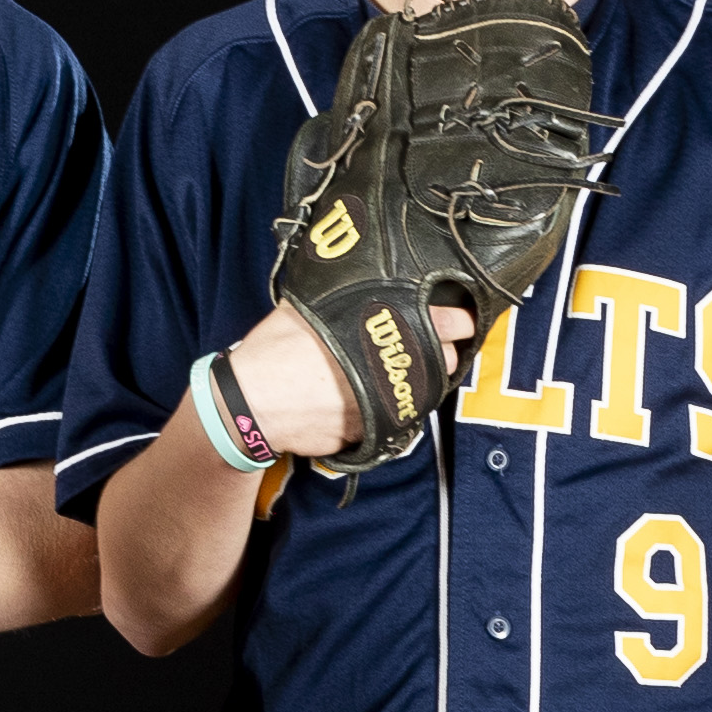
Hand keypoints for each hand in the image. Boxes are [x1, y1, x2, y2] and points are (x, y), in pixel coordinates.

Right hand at [218, 299, 478, 462]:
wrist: (250, 405)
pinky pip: (395, 416)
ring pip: (423, 392)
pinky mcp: (371, 431)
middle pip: (442, 359)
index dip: (459, 320)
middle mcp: (389, 367)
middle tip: (433, 345)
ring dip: (420, 380)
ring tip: (402, 370)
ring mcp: (384, 402)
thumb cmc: (273, 352)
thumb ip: (345, 297)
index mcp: (380, 329)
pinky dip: (390, 405)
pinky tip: (375, 395)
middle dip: (441, 352)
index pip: (445, 321)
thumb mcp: (307, 309)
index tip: (461, 320)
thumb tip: (361, 281)